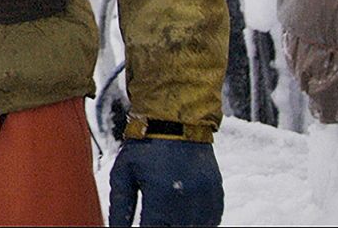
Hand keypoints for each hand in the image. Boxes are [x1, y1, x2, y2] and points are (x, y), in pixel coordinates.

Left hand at [108, 138, 222, 225]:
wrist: (176, 120)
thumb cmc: (144, 146)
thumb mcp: (123, 173)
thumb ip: (119, 206)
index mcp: (161, 196)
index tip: (140, 224)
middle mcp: (187, 200)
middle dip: (162, 226)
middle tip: (153, 217)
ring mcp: (206, 198)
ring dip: (180, 225)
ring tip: (167, 214)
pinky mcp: (217, 194)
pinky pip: (210, 220)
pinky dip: (197, 221)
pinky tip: (183, 214)